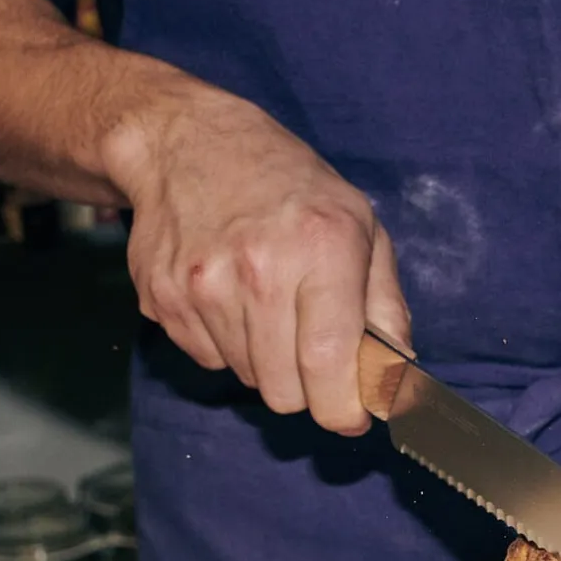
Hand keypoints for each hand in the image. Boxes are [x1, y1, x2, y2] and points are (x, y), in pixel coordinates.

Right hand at [102, 89, 411, 434]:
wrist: (188, 143)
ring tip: (267, 305)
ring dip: (265, 360)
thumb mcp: (361, 227)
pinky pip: (207, 359)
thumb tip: (398, 378)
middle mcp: (259, 269)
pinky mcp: (163, 297)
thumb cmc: (290, 187)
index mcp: (321, 249)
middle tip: (310, 350)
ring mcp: (203, 285)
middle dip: (306, 387)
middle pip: (285, 391)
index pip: (328, 365)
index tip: (351, 417)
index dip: (343, 410)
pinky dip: (225, 343)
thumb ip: (386, 308)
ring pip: (247, 379)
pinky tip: (229, 295)